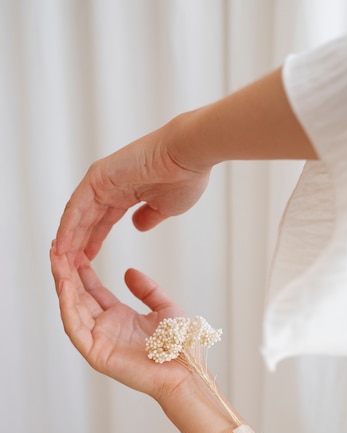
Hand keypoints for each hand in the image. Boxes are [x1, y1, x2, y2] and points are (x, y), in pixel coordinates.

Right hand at [50, 244, 191, 399]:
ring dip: (62, 284)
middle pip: (78, 297)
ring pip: (72, 309)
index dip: (82, 271)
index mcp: (120, 318)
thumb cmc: (180, 347)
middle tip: (56, 248)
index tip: (73, 250)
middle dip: (66, 273)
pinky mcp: (96, 354)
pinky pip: (76, 328)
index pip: (93, 291)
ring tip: (56, 259)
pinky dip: (67, 306)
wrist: (185, 372)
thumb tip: (129, 272)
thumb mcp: (165, 308)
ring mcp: (99, 341)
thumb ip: (148, 290)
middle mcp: (106, 328)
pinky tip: (65, 285)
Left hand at [55, 119, 210, 262]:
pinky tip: (63, 245)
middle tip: (69, 265)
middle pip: (87, 219)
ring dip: (69, 238)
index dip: (94, 241)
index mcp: (127, 193)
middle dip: (77, 243)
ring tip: (61, 261)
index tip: (88, 259)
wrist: (189, 156)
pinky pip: (77, 206)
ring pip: (79, 214)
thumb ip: (148, 218)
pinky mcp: (98, 176)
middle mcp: (112, 185)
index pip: (102, 221)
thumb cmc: (184, 178)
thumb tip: (138, 226)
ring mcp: (103, 180)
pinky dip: (68, 226)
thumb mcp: (164, 208)